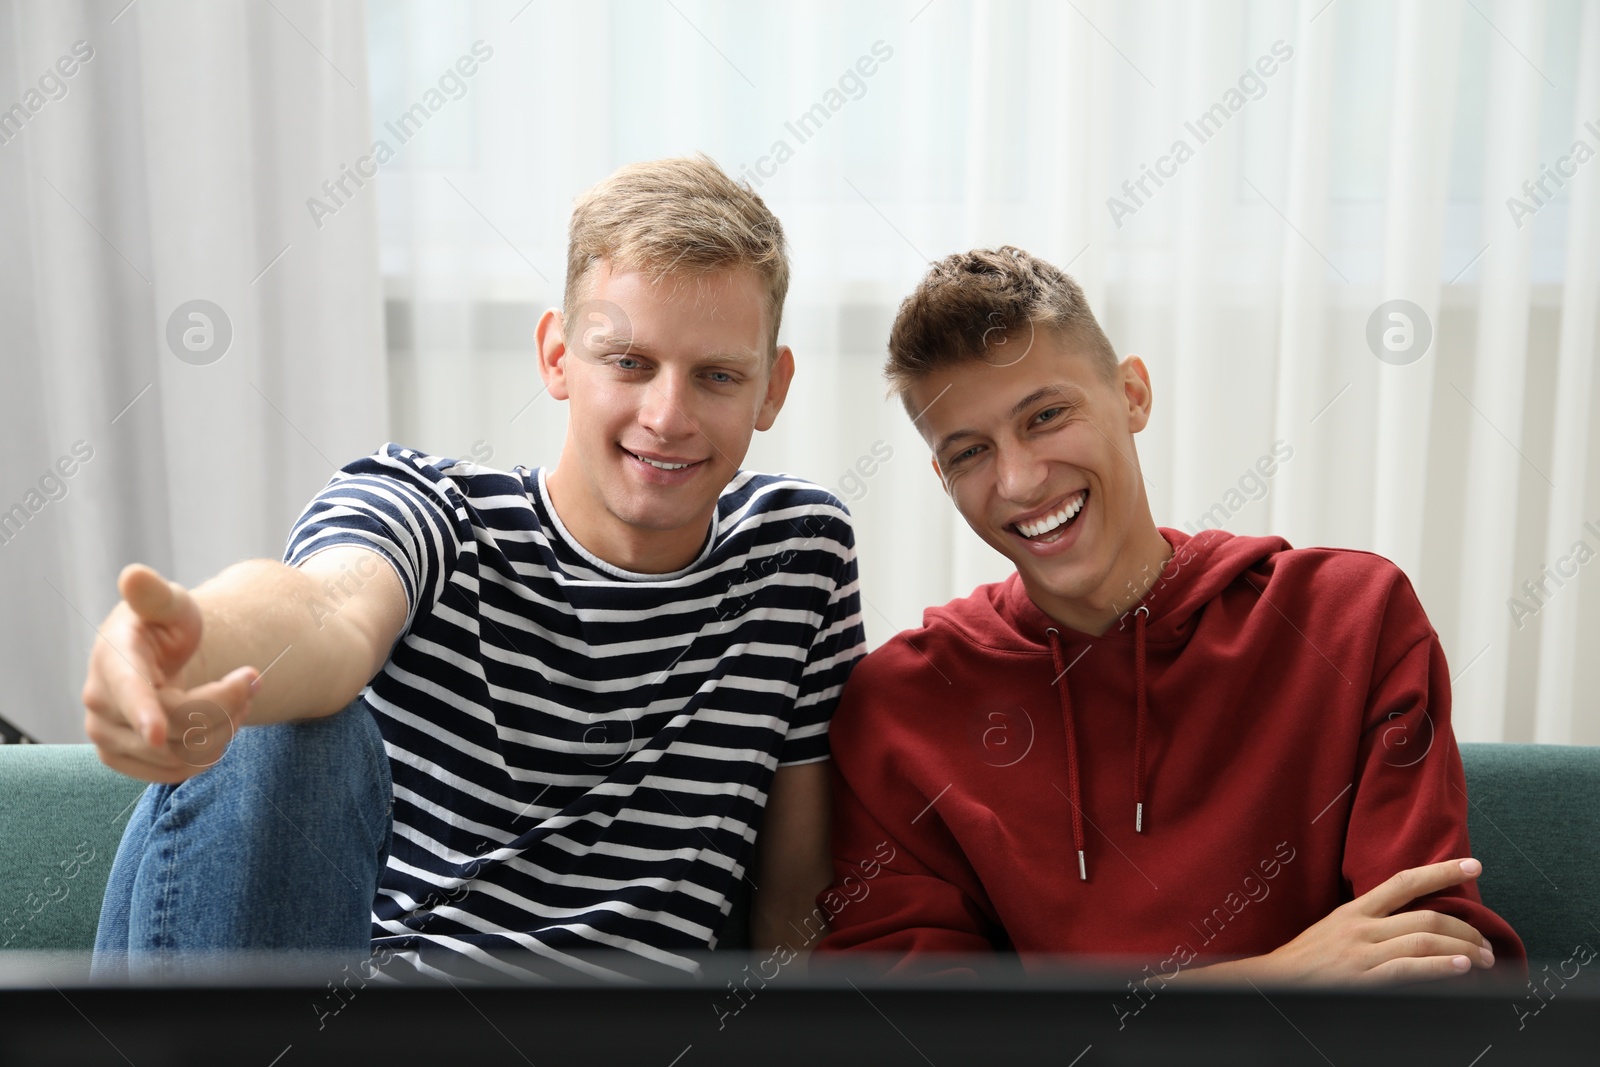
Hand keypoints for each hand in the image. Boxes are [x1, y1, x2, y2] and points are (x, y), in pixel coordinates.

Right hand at [81, 563, 256, 782]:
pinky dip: (208, 752)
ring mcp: (107, 736)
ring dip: (223, 728)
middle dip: (226, 704)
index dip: (143, 713)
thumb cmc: (165, 625)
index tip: (158, 732)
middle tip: (252, 679)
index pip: (128, 692)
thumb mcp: (170, 605)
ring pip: (179, 754)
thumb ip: (156, 595)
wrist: (155, 657)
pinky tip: (218, 724)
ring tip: (236, 699)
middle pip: (173, 725)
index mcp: (112, 660)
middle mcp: (100, 704)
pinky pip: (175, 773)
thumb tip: (133, 575)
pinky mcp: (123, 760)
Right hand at [1252, 858, 1495, 984]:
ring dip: (1463, 949)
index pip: (1404, 882)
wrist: (1273, 981)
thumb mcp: (1334, 929)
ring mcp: (1362, 953)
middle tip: (1487, 942)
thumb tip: (1412, 922)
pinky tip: (1460, 968)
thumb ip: (1369, 923)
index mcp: (1355, 911)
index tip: (1472, 865)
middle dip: (1466, 928)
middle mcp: (1361, 927)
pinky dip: (1440, 967)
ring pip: (1424, 940)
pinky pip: (1409, 969)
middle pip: (1425, 916)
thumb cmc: (1306, 959)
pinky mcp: (1363, 979)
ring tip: (1484, 959)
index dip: (1441, 871)